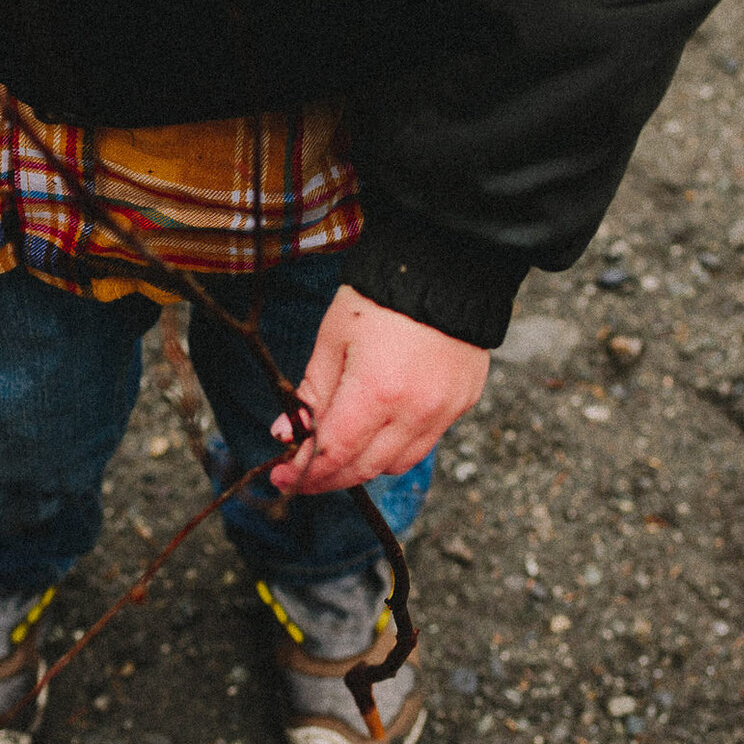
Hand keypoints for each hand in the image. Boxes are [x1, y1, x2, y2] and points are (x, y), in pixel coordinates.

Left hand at [268, 285, 488, 495]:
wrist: (445, 266)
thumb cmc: (380, 296)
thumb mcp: (333, 338)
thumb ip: (311, 392)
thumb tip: (286, 433)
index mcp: (377, 392)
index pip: (334, 454)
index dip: (302, 472)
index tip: (280, 476)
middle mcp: (415, 411)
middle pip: (364, 469)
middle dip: (328, 477)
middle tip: (301, 473)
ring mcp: (444, 411)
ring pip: (397, 464)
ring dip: (364, 466)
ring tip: (339, 451)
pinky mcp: (463, 403)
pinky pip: (424, 442)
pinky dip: (396, 446)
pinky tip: (377, 429)